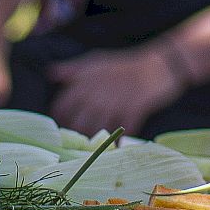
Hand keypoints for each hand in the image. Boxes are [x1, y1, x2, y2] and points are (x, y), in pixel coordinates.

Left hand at [48, 46, 183, 135]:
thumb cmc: (124, 66)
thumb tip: (51, 73)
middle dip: (77, 136)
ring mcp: (115, 101)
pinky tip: (118, 145)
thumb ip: (73, 69)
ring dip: (96, 142)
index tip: (65, 127)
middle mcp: (97, 92)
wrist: (158, 66)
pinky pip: (122, 131)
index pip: (62, 106)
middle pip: (78, 123)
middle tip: (80, 143)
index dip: (61, 120)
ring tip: (97, 148)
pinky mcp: (133, 109)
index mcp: (85, 80)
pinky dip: (119, 140)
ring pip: (98, 130)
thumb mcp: (97, 61)